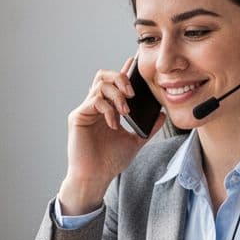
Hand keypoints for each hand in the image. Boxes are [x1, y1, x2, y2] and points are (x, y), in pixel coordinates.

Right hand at [59, 56, 163, 213]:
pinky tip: (114, 123)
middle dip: (120, 78)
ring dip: (116, 94)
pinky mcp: (78, 116)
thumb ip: (148, 128)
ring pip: (100, 85)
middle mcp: (95, 106)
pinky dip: (107, 109)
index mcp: (107, 109)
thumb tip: (161, 115)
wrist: (96, 177)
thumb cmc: (110, 161)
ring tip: (125, 111)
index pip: (114, 83)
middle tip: (132, 92)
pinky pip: (93, 101)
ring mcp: (86, 110)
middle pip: (104, 76)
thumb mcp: (135, 141)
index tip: (134, 62)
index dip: (123, 71)